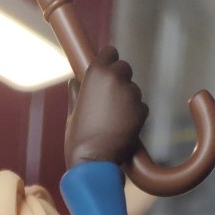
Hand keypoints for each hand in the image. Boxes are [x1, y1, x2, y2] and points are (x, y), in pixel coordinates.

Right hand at [65, 46, 149, 169]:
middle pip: (124, 68)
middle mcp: (116, 78)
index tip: (106, 74)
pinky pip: (140, 107)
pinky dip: (134, 115)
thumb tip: (75, 82)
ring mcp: (131, 94)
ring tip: (113, 120)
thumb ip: (77, 93)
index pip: (110, 52)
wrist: (93, 162)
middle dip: (119, 80)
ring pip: (133, 89)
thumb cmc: (78, 139)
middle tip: (110, 101)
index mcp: (97, 72)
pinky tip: (122, 128)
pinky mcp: (142, 110)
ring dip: (127, 100)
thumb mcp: (72, 112)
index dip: (108, 63)